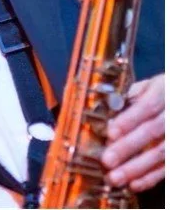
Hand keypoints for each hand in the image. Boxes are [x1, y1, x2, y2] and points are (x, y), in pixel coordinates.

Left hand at [101, 73, 164, 191]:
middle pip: (151, 132)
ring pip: (160, 153)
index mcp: (162, 92)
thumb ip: (129, 97)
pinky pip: (166, 168)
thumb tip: (107, 114)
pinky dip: (150, 178)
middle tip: (106, 160)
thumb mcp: (146, 86)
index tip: (110, 133)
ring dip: (136, 168)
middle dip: (127, 147)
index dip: (128, 121)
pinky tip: (134, 185)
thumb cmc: (158, 93)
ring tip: (114, 178)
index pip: (146, 107)